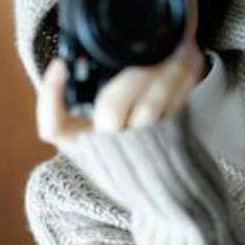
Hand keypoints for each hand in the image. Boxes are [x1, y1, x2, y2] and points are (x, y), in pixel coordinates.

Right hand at [36, 40, 207, 149]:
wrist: (170, 196)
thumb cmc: (132, 162)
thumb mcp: (103, 144)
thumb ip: (93, 108)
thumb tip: (81, 61)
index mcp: (85, 147)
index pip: (55, 128)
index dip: (51, 96)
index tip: (61, 65)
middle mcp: (110, 149)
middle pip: (110, 108)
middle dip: (132, 74)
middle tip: (152, 50)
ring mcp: (142, 148)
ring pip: (150, 107)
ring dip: (168, 72)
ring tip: (184, 48)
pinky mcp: (171, 144)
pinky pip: (177, 108)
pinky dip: (186, 82)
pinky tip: (193, 61)